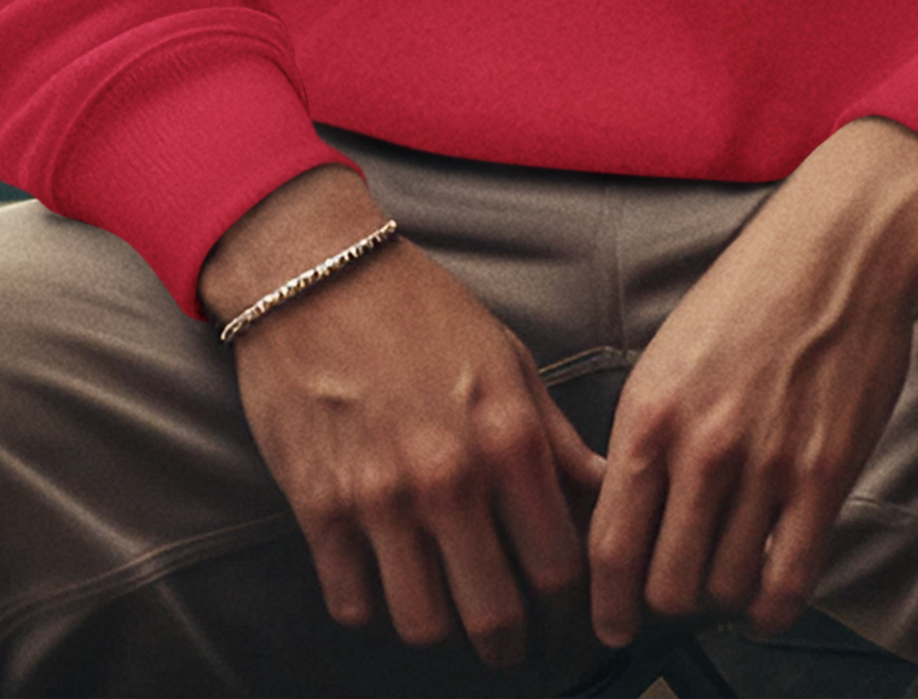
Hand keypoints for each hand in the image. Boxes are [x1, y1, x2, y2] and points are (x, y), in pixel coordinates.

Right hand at [201, 168, 604, 667]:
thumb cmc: (419, 307)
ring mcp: (380, 498)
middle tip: (510, 644)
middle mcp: (449, 477)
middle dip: (511, 643)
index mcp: (507, 437)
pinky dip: (369, 603)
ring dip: (439, 625)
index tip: (567, 624)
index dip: (570, 610)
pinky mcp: (318, 507)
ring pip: (424, 624)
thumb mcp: (508, 356)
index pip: (559, 564)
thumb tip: (602, 487)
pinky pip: (352, 602)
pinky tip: (380, 577)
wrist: (316, 272)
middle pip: (496, 614)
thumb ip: (554, 434)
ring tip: (444, 606)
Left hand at [587, 119, 917, 644]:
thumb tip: (628, 516)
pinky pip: (790, 580)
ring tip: (727, 576)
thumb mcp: (668, 355)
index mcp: (650, 413)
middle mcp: (702, 446)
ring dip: (723, 597)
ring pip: (727, 589)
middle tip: (678, 591)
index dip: (607, 604)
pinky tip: (767, 599)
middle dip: (666, 603)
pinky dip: (773, 608)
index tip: (612, 623)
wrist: (835, 249)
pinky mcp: (825, 474)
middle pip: (666, 585)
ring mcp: (766, 465)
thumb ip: (647, 437)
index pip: (610, 547)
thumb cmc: (751, 292)